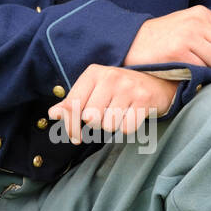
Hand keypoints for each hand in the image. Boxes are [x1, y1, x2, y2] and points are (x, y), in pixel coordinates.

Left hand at [48, 66, 179, 142]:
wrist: (156, 83)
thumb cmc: (119, 90)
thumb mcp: (94, 90)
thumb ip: (73, 102)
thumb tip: (53, 114)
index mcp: (93, 73)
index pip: (72, 105)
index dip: (70, 126)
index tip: (74, 136)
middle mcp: (110, 77)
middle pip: (90, 118)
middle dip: (95, 125)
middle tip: (104, 119)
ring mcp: (128, 88)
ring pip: (108, 125)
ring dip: (112, 126)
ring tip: (119, 115)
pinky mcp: (144, 100)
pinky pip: (126, 129)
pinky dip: (127, 128)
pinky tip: (131, 117)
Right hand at [123, 5, 210, 71]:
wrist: (131, 41)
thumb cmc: (162, 38)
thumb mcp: (188, 25)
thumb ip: (210, 34)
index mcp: (202, 14)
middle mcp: (197, 22)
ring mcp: (187, 36)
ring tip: (196, 68)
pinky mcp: (177, 52)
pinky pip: (202, 69)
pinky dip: (197, 75)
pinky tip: (185, 71)